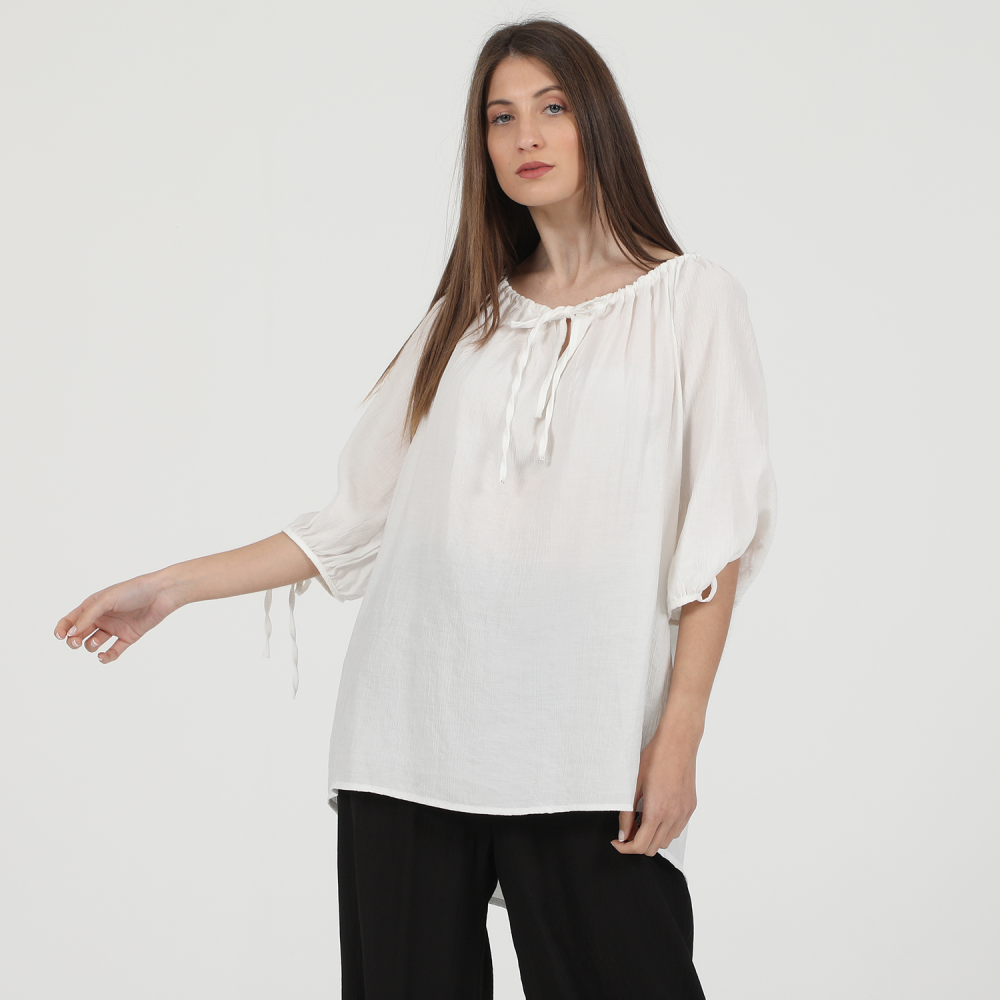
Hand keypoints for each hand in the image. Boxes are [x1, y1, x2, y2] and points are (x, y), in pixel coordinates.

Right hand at [53, 571, 178, 662]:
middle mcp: (102, 617)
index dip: (62, 629)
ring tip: (97, 642)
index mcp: (93, 606)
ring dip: (91, 646)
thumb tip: (72, 632)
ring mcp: (115, 628)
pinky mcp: (128, 637)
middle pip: (80, 634)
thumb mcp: (107, 600)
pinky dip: (106, 657)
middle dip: (74, 641)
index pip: (71, 620)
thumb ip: (88, 615)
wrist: (161, 594)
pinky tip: (102, 657)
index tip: (59, 637)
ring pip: (94, 643)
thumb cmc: (133, 590)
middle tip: (75, 643)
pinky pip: (113, 651)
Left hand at [611, 728, 697, 855]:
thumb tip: (623, 834)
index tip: (617, 842)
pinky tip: (656, 815)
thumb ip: (627, 813)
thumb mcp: (633, 784)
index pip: (640, 845)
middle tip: (627, 830)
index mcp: (657, 811)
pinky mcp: (690, 807)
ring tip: (641, 821)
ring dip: (652, 838)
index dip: (625, 848)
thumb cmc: (654, 758)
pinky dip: (665, 830)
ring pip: (667, 841)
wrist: (677, 742)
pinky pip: (677, 829)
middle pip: (653, 848)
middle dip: (637, 844)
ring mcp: (684, 813)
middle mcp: (673, 816)